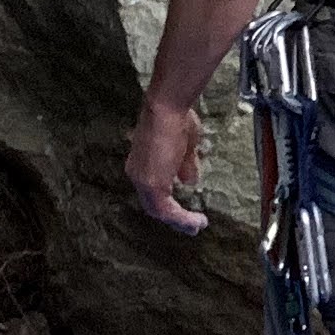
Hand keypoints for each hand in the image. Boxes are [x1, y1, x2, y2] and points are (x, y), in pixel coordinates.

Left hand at [123, 98, 209, 233]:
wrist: (167, 108)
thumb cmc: (176, 119)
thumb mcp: (184, 147)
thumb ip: (185, 166)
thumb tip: (190, 182)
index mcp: (141, 165)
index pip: (153, 191)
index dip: (168, 203)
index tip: (185, 210)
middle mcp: (137, 174)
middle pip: (154, 205)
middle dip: (174, 218)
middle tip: (192, 227)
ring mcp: (142, 180)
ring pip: (159, 211)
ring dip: (180, 221)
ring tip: (197, 226)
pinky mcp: (152, 185)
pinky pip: (167, 210)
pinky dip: (182, 218)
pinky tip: (197, 220)